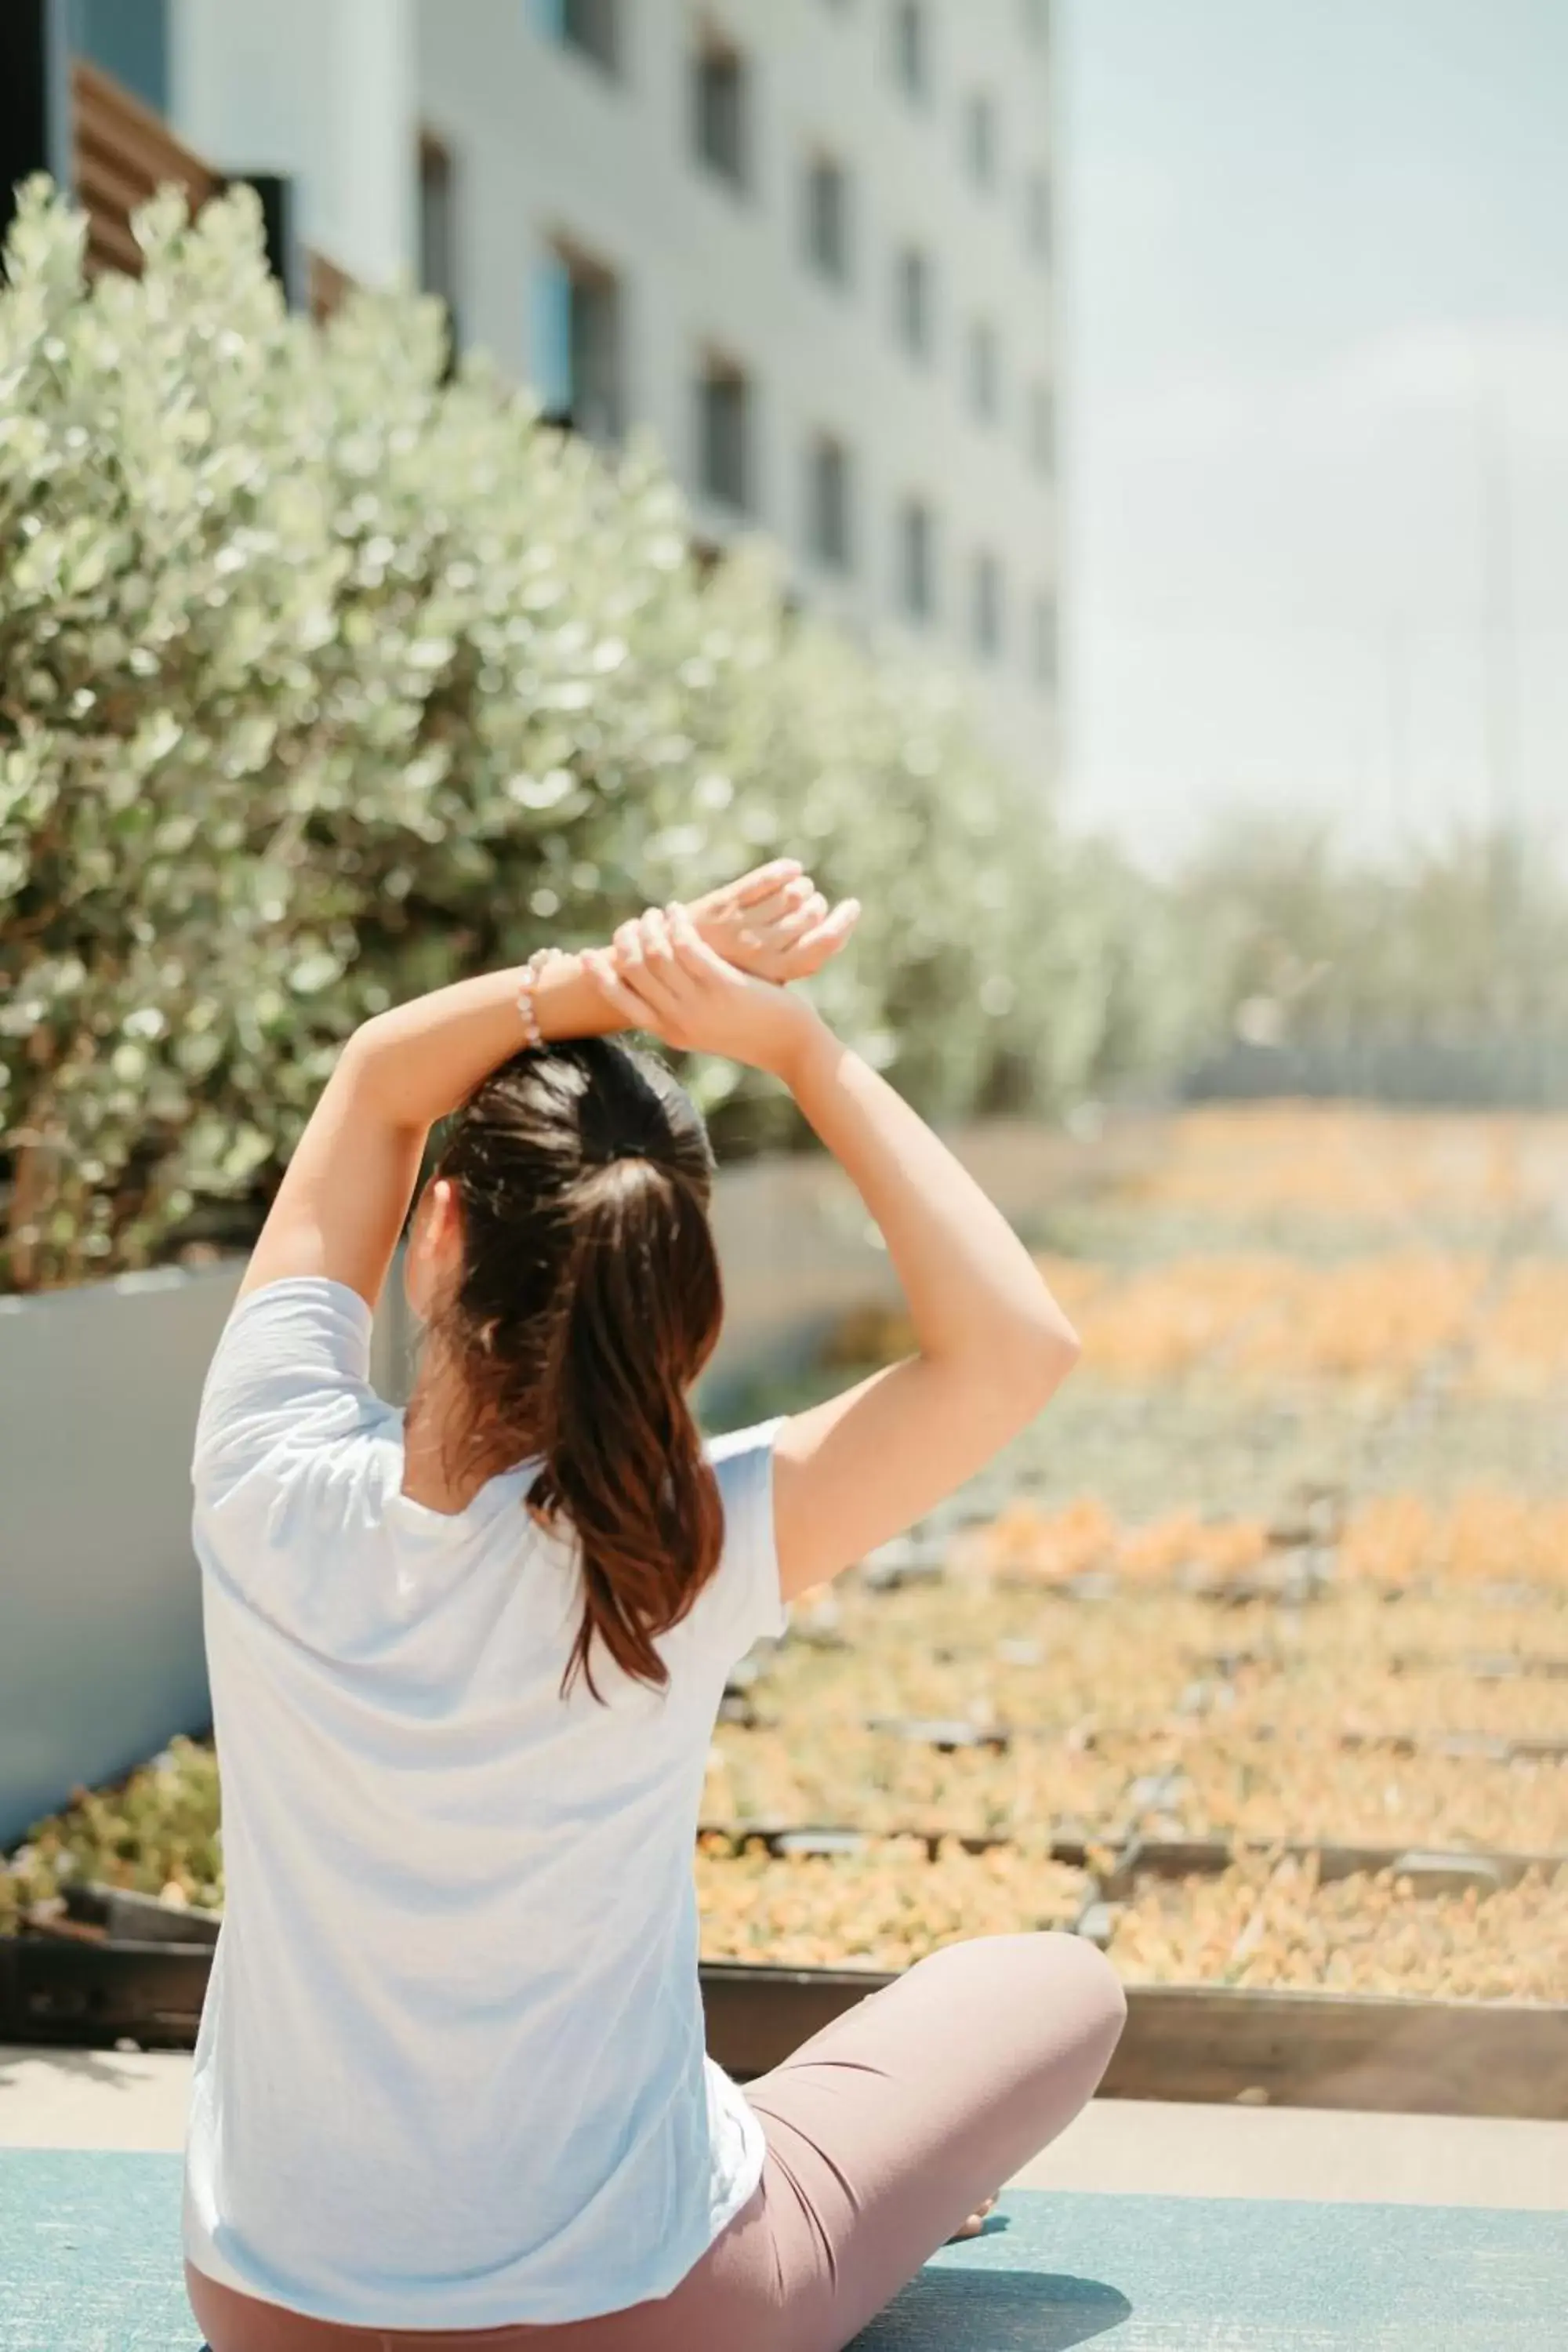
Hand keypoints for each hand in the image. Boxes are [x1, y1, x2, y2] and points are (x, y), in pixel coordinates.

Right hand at [584, 905, 826, 1080]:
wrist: (790, 1047)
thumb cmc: (750, 1034)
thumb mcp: (705, 1030)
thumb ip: (677, 1013)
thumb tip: (655, 991)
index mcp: (668, 1031)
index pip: (618, 1000)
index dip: (598, 975)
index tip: (586, 955)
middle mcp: (677, 1019)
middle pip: (634, 969)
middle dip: (628, 939)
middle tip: (636, 922)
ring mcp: (699, 1003)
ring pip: (657, 953)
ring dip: (653, 925)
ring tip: (659, 913)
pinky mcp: (723, 985)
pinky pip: (688, 946)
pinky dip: (678, 923)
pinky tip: (680, 911)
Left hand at [689, 859, 859, 981]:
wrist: (668, 967)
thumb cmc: (721, 974)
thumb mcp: (760, 979)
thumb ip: (790, 961)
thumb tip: (828, 936)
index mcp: (774, 973)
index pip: (824, 945)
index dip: (844, 924)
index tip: (852, 906)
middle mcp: (758, 951)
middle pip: (810, 916)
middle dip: (817, 904)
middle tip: (814, 901)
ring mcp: (739, 927)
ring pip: (790, 895)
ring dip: (801, 887)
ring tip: (799, 888)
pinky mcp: (722, 904)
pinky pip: (764, 881)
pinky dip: (784, 871)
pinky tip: (792, 869)